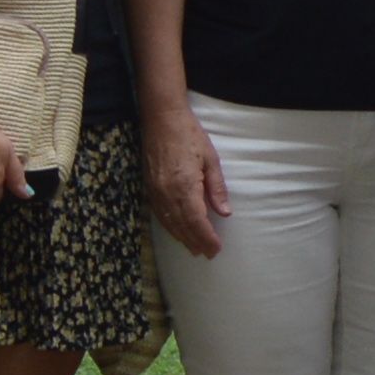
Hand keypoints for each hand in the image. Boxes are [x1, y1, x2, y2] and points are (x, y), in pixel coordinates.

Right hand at [145, 112, 229, 255]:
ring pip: (170, 223)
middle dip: (196, 242)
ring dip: (182, 238)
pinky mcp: (149, 188)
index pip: (197, 221)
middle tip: (208, 254)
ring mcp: (155, 192)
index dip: (206, 237)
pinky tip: (177, 232)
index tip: (216, 249)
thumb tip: (225, 213)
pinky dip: (170, 227)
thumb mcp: (211, 159)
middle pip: (183, 226)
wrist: (161, 120)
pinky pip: (159, 214)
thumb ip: (216, 188)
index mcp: (185, 186)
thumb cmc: (190, 135)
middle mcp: (167, 193)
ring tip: (194, 249)